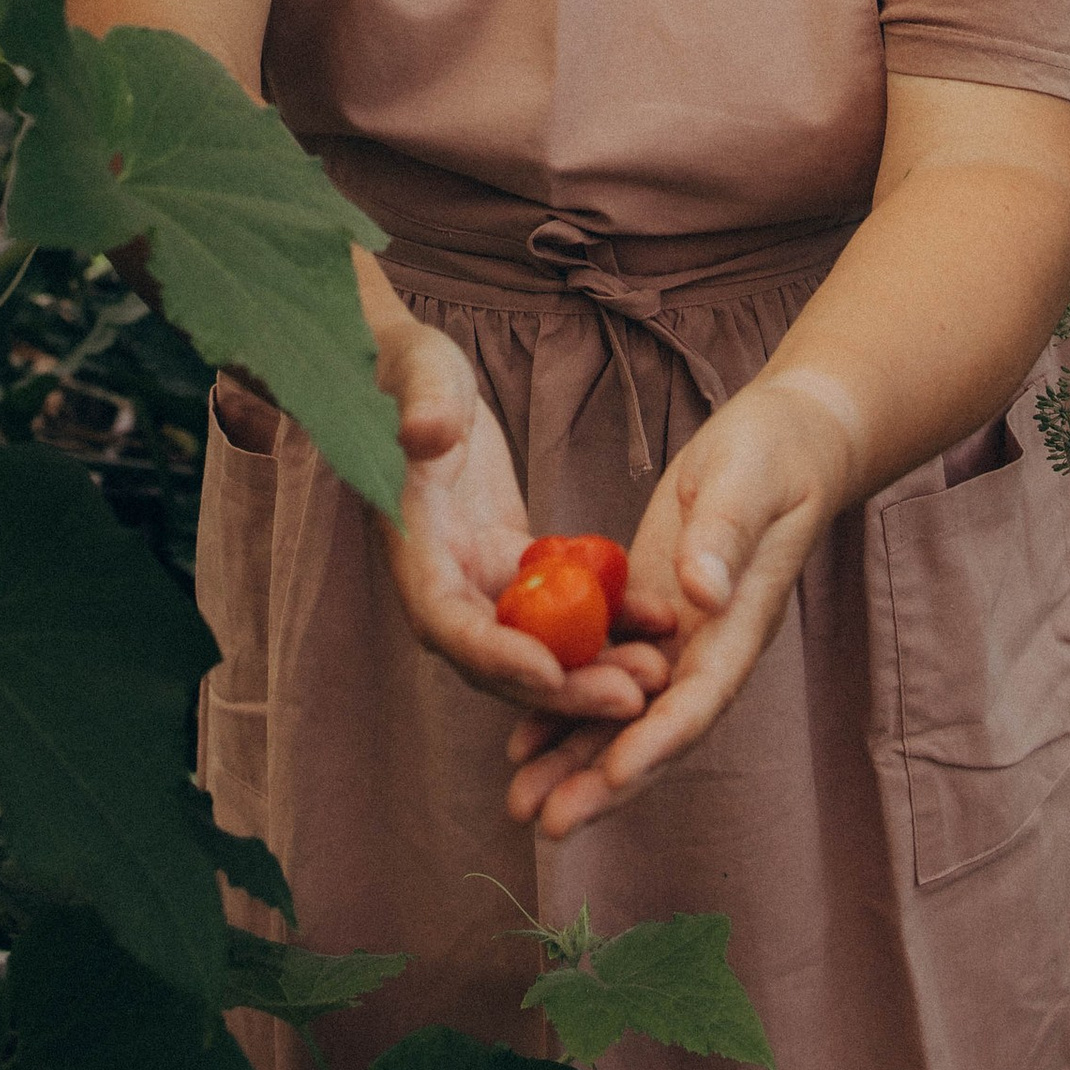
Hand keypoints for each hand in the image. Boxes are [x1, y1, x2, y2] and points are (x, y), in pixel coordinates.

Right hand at [373, 307, 668, 728]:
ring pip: (538, 643)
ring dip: (595, 665)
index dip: (498, 655)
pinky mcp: (511, 563)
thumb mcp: (420, 376)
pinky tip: (658, 620)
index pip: (449, 624)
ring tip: (658, 672)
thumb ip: (424, 406)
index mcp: (411, 548)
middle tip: (634, 698)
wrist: (413, 376)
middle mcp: (443, 580)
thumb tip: (425, 435)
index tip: (552, 673)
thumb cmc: (410, 372)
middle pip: (502, 657)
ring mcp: (479, 577)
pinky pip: (561, 606)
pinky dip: (605, 618)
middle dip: (565, 685)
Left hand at [502, 373, 853, 839]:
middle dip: (603, 779)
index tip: (615, 776)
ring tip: (522, 804)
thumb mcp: (748, 484)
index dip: (656, 741)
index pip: (698, 699)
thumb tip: (701, 593)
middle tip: (547, 824)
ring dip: (575, 761)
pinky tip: (522, 741)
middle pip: (655, 730)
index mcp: (739, 624)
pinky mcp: (650, 617)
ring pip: (623, 715)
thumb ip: (725, 537)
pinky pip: (605, 677)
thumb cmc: (773, 455)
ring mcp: (678, 639)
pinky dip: (565, 709)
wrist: (783, 443)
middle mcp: (708, 648)